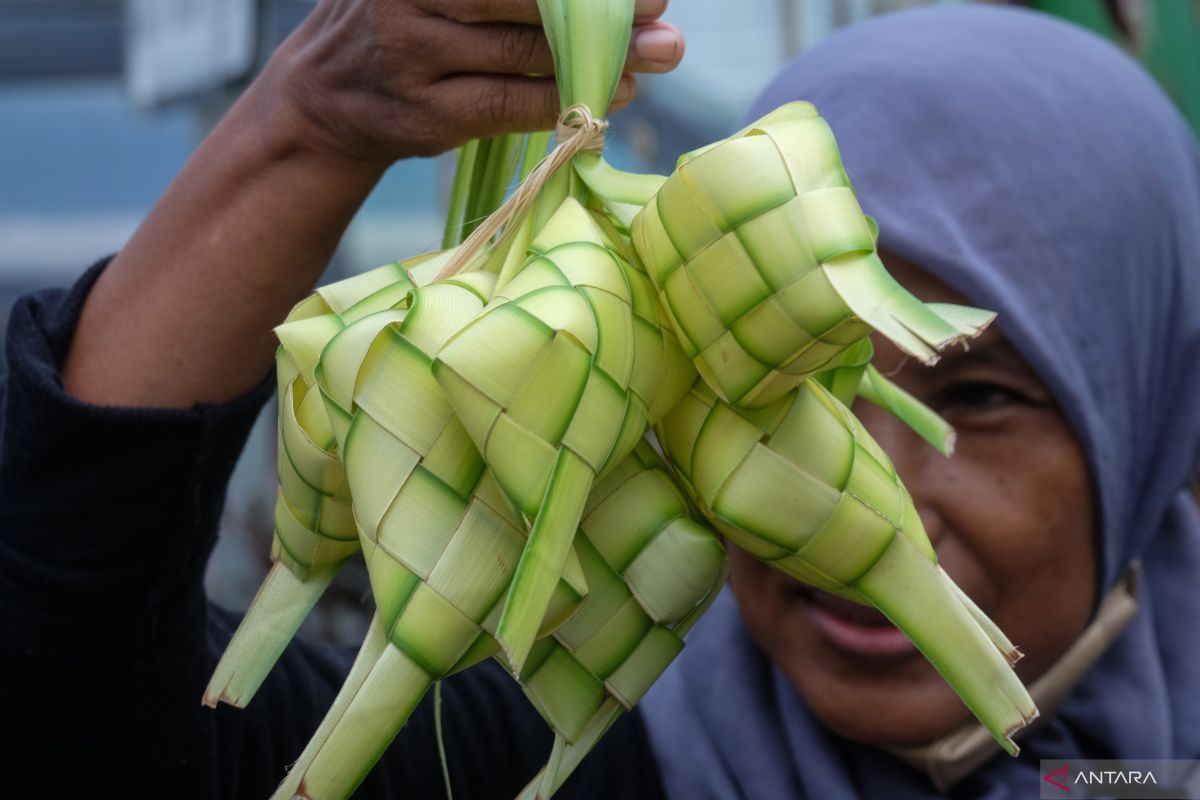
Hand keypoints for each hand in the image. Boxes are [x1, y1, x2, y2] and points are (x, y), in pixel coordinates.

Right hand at [262, 0, 684, 166]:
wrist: (322, 96)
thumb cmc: (400, 25)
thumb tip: (599, 0)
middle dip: (606, 12)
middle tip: (663, 18)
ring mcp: (414, 54)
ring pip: (525, 53)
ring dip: (600, 59)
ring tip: (656, 57)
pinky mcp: (426, 113)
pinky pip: (509, 104)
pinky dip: (564, 101)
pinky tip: (609, 95)